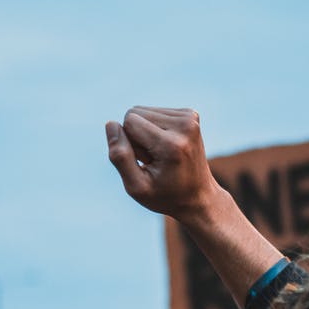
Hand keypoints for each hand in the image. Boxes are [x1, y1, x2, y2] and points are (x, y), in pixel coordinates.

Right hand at [106, 107, 224, 223]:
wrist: (198, 197)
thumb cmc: (165, 195)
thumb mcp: (137, 187)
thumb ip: (119, 156)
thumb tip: (110, 124)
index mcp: (171, 144)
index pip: (129, 121)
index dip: (129, 144)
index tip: (147, 163)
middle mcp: (185, 125)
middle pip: (136, 113)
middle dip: (137, 136)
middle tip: (154, 160)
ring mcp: (190, 118)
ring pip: (144, 111)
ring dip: (146, 133)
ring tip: (162, 155)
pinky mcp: (190, 115)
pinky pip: (155, 112)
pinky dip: (156, 129)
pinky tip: (168, 147)